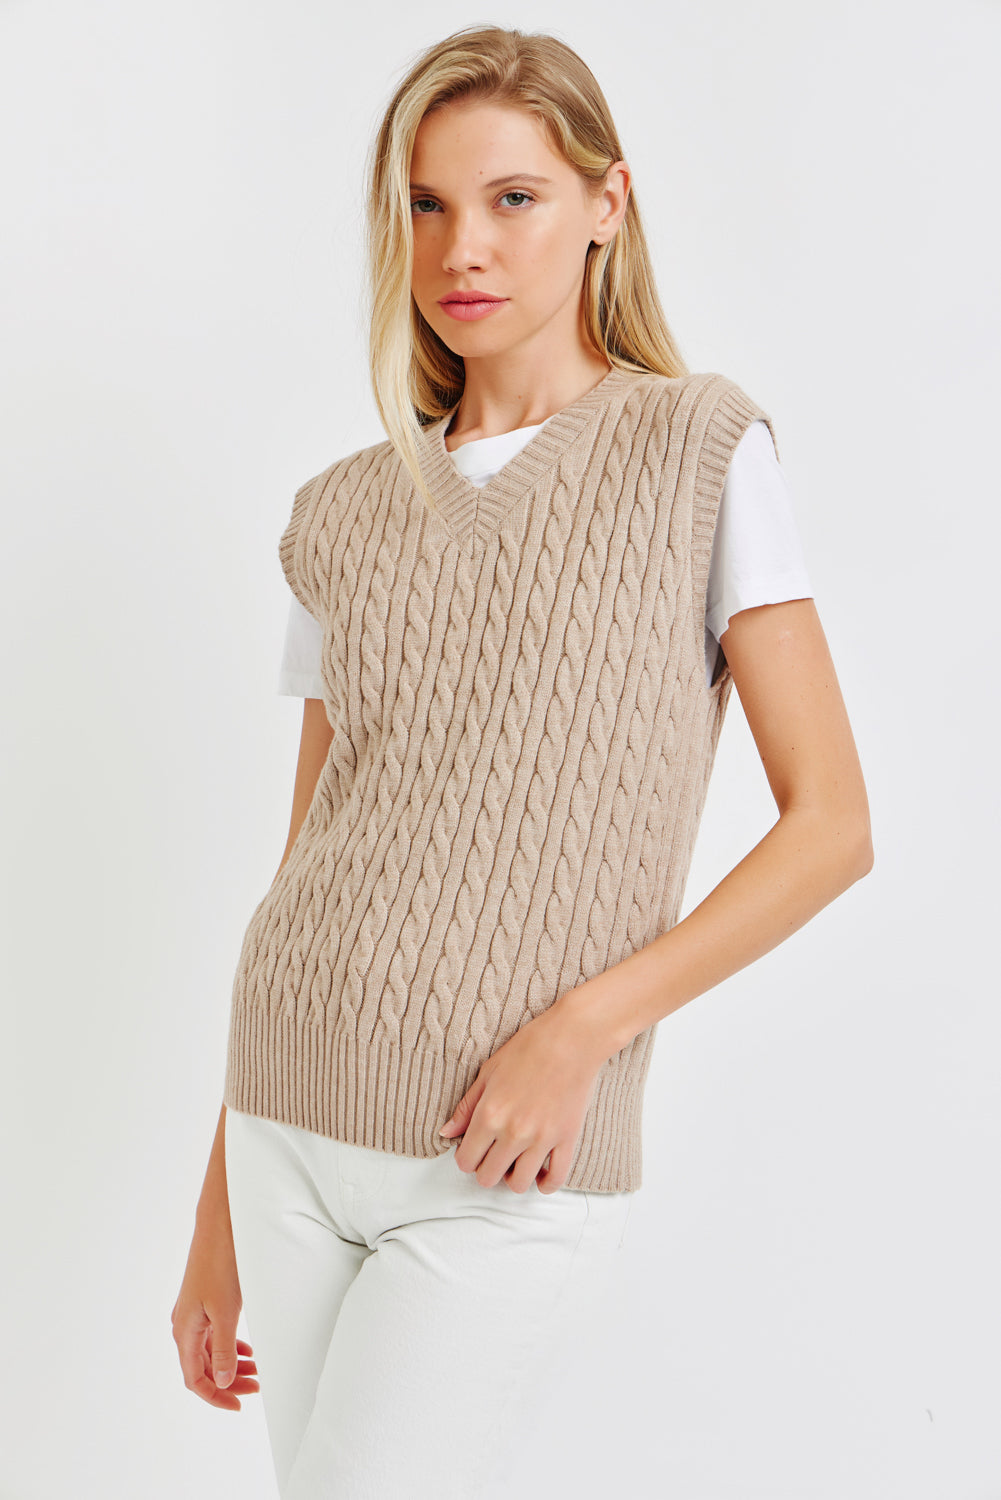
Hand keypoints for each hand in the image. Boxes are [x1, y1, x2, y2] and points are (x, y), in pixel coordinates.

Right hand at [171, 1217, 260, 1410]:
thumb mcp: (225, 1312)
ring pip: (210, 1352)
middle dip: (228, 1383)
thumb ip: (223, 1350)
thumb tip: (224, 1382)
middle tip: (256, 1388)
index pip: (195, 1379)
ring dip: (231, 1365)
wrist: (219, 1227)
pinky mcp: (204, 1302)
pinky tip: (248, 1350)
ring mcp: (194, 1313)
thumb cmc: (220, 1265)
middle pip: (202, 1368)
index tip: (239, 1405)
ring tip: (257, 1371)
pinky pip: (214, 1335)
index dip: (216, 1396)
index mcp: (184, 1331)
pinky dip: (230, 1347)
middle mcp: (184, 1325)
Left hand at [438, 1000, 608, 1193]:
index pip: (466, 1161)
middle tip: (494, 1154)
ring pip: (519, 1184)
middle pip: (488, 1177)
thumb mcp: (488, 1072)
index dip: (467, 1158)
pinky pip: (556, 1179)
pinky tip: (541, 1173)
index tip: (475, 1149)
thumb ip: (467, 1107)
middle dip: (487, 1169)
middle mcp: (513, 1132)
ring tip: (517, 1161)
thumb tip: (446, 1133)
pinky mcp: (567, 1139)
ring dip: (514, 1177)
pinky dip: (546, 1183)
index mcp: (489, 1114)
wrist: (572, 1038)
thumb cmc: (528, 1049)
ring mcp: (541, 1138)